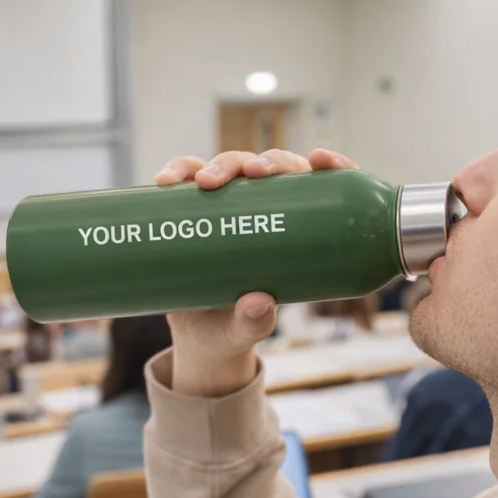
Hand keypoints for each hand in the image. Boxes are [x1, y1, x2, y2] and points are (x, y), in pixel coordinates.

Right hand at [154, 148, 357, 396]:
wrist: (195, 337)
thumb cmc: (232, 329)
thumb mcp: (244, 331)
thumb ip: (254, 323)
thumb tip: (259, 302)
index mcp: (293, 233)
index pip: (320, 189)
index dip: (330, 166)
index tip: (321, 160)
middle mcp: (263, 210)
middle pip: (273, 170)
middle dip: (266, 162)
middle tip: (254, 174)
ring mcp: (227, 205)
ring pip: (232, 166)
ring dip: (222, 164)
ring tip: (205, 181)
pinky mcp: (192, 207)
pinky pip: (186, 177)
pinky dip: (178, 170)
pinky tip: (167, 180)